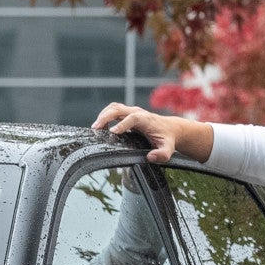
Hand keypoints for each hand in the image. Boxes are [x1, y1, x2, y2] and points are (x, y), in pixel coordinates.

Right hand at [92, 102, 209, 162]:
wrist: (170, 128)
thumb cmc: (167, 139)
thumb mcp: (168, 149)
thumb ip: (162, 154)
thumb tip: (150, 157)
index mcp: (146, 120)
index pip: (133, 118)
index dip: (122, 124)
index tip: (112, 132)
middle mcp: (138, 112)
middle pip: (119, 109)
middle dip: (106, 117)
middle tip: (95, 129)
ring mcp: (132, 111)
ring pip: (114, 107)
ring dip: (103, 115)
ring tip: (95, 128)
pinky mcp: (127, 113)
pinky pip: (113, 110)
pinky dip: (104, 116)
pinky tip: (100, 127)